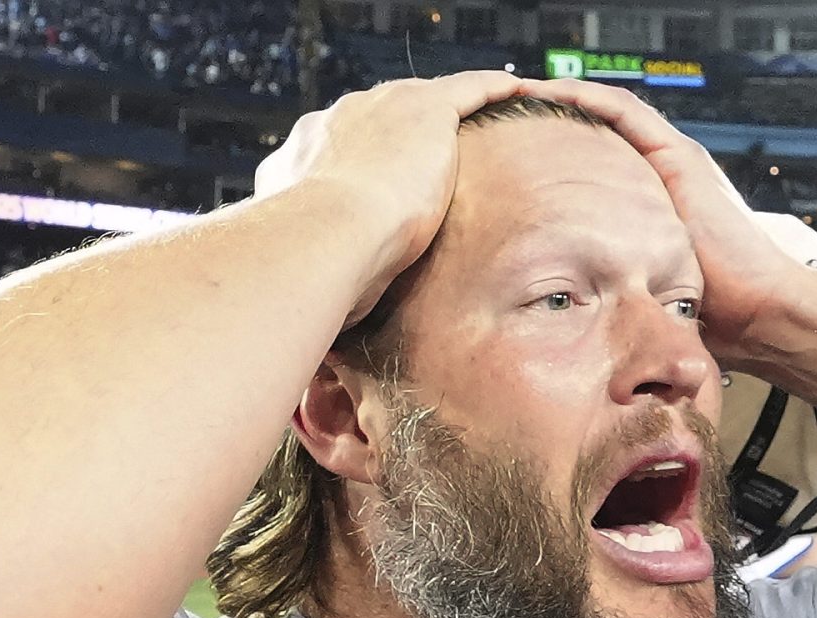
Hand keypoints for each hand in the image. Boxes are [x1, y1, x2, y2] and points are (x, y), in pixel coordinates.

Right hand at [253, 70, 524, 325]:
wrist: (323, 238)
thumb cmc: (310, 270)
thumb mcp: (310, 269)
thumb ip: (323, 279)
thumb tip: (324, 329)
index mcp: (304, 155)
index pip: (340, 149)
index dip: (362, 162)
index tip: (378, 177)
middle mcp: (337, 121)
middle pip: (380, 117)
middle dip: (404, 129)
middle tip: (431, 146)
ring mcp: (380, 109)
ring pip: (424, 97)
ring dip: (450, 105)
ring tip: (479, 109)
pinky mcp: (423, 109)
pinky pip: (466, 90)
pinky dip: (489, 90)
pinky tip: (513, 91)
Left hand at [519, 77, 816, 364]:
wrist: (757, 309)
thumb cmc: (710, 315)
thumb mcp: (645, 295)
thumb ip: (615, 289)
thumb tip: (569, 314)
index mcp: (654, 203)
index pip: (599, 163)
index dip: (559, 152)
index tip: (516, 153)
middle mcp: (664, 174)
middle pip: (601, 132)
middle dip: (556, 119)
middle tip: (510, 114)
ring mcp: (674, 161)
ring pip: (609, 112)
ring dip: (565, 98)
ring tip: (521, 94)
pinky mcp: (678, 156)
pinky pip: (624, 112)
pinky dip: (588, 99)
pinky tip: (553, 94)